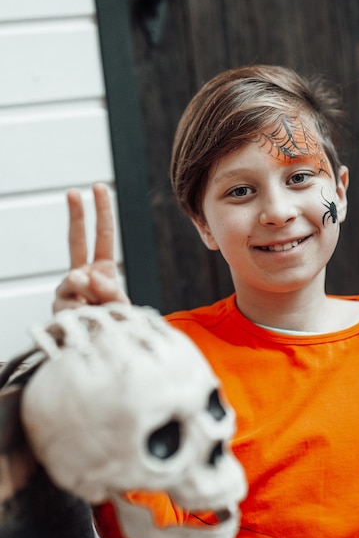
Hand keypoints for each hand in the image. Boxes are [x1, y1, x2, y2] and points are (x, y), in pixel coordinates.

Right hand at [53, 183, 129, 312]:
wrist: (98, 349)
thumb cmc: (112, 325)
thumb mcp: (120, 306)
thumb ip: (109, 290)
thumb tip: (85, 276)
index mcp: (102, 268)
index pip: (103, 235)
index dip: (102, 212)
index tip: (98, 188)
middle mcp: (82, 274)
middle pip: (77, 240)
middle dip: (76, 215)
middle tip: (73, 191)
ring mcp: (67, 290)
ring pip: (73, 280)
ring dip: (89, 296)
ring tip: (97, 310)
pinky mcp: (58, 307)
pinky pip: (69, 305)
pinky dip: (81, 313)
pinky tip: (86, 320)